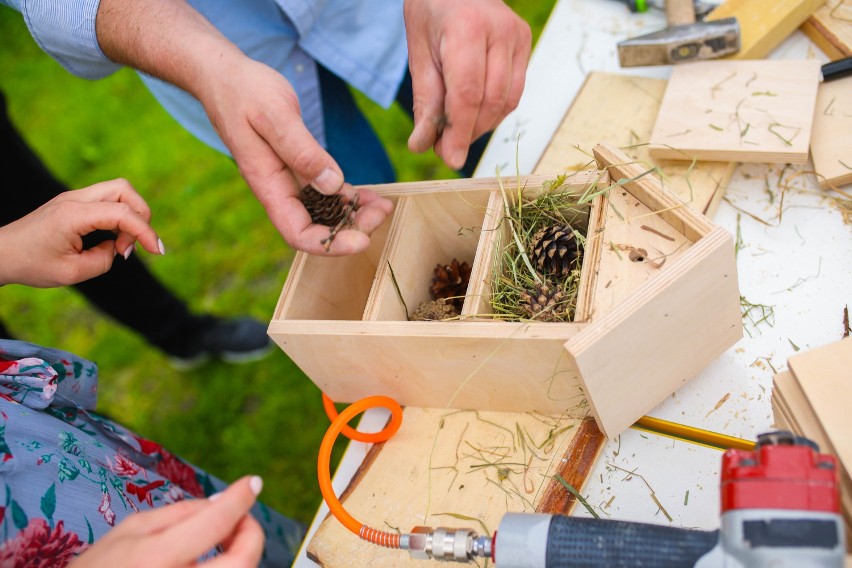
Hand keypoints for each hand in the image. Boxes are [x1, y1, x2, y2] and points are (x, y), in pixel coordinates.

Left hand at [0, 179, 163, 287]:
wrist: (0, 254)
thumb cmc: (30, 264)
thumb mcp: (72, 273)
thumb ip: (103, 260)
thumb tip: (117, 248)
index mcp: (73, 215)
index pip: (122, 213)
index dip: (146, 232)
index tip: (158, 252)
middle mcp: (75, 199)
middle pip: (125, 190)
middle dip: (141, 217)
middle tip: (130, 247)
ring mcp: (74, 198)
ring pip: (119, 191)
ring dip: (130, 216)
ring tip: (121, 245)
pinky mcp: (74, 203)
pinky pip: (108, 201)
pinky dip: (119, 218)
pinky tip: (111, 240)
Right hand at [69, 475, 264, 567]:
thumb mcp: (130, 531)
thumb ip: (180, 513)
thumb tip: (224, 501)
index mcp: (155, 558)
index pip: (216, 522)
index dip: (241, 498)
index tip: (253, 483)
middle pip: (243, 560)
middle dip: (251, 534)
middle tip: (241, 520)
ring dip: (241, 553)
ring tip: (225, 539)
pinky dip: (227, 565)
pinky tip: (215, 558)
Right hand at [96, 0, 392, 255]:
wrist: (225, 77)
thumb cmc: (244, 92)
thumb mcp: (274, 115)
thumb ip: (302, 150)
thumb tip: (332, 184)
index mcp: (268, 185)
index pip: (298, 233)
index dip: (330, 245)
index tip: (362, 240)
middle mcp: (279, 191)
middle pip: (317, 229)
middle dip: (352, 229)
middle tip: (383, 212)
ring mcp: (289, 182)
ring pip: (324, 213)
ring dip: (355, 215)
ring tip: (384, 205)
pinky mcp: (299, 168)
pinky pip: (326, 192)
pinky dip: (348, 196)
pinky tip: (369, 194)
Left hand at [404, 0, 531, 169]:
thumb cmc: (432, 12)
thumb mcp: (418, 54)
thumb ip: (425, 101)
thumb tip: (423, 145)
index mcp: (466, 29)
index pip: (468, 94)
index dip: (460, 132)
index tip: (450, 159)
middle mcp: (499, 31)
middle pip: (490, 102)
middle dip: (468, 132)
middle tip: (445, 148)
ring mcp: (517, 36)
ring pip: (506, 101)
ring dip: (481, 125)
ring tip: (457, 131)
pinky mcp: (525, 43)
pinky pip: (514, 92)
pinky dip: (494, 111)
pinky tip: (474, 113)